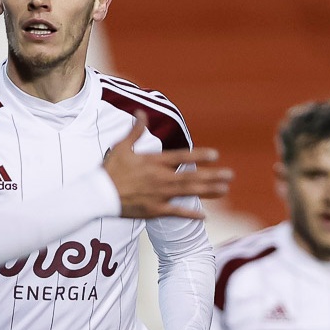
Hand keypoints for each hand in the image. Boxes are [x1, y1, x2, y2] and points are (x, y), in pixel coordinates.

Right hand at [103, 112, 234, 218]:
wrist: (99, 195)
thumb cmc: (109, 170)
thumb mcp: (121, 147)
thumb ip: (135, 131)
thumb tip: (141, 112)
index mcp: (154, 162)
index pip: (181, 158)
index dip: (199, 156)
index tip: (215, 155)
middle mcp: (160, 178)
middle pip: (191, 177)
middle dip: (212, 176)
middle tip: (230, 175)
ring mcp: (159, 196)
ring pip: (188, 193)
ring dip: (208, 191)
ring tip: (224, 190)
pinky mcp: (154, 210)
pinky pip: (176, 212)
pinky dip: (190, 214)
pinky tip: (204, 216)